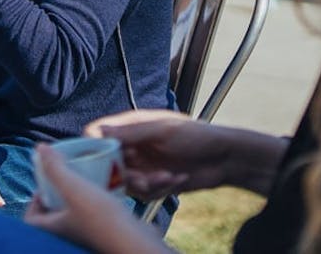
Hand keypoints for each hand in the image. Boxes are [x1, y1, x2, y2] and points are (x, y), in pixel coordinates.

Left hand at [24, 144, 169, 253]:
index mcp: (54, 228)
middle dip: (57, 193)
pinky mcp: (106, 232)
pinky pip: (97, 214)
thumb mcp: (74, 188)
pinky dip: (99, 200)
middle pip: (54, 213)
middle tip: (66, 175)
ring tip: (87, 177)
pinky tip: (108, 187)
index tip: (44, 183)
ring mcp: (88, 234)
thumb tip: (39, 148)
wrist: (136, 242)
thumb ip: (56, 169)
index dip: (33, 201)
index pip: (32, 218)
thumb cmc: (102, 219)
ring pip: (77, 212)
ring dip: (80, 195)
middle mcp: (69, 234)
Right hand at [85, 109, 231, 199]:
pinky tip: (178, 179)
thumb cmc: (196, 135)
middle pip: (107, 163)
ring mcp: (141, 165)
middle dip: (125, 175)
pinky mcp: (152, 182)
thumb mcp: (162, 130)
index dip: (97, 148)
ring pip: (125, 182)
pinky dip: (159, 189)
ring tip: (167, 178)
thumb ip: (131, 132)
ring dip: (146, 184)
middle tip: (143, 179)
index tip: (110, 159)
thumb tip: (98, 132)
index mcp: (130, 126)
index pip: (97, 134)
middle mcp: (131, 145)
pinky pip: (143, 193)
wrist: (224, 158)